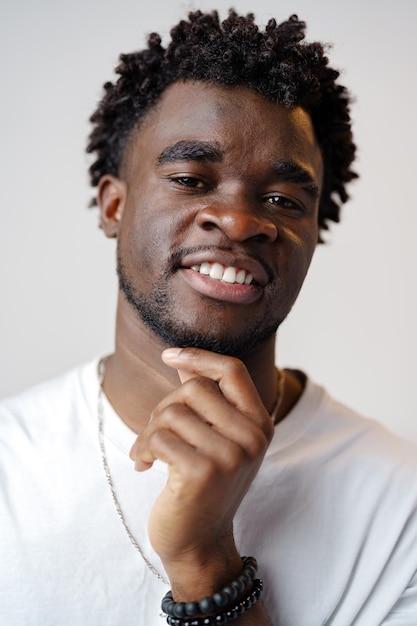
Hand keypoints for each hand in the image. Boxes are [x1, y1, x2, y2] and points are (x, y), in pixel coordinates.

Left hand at [129, 347, 274, 593]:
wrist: (199, 542)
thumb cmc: (203, 485)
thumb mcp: (215, 439)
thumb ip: (205, 402)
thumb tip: (182, 362)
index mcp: (259, 423)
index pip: (233, 370)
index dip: (200, 356)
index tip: (169, 355)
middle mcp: (252, 437)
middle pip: (194, 389)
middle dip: (164, 407)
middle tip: (154, 434)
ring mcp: (230, 455)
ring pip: (171, 413)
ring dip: (148, 432)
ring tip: (146, 453)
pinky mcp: (202, 472)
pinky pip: (157, 438)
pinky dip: (141, 450)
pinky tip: (142, 466)